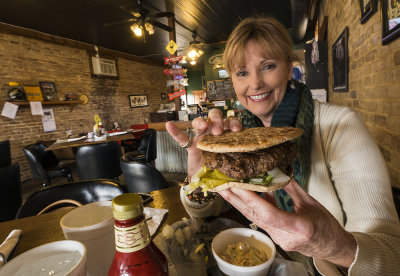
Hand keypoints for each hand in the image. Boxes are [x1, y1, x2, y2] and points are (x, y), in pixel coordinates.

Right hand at [166, 108, 241, 176]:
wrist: (205, 181)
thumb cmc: (218, 172)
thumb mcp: (227, 174)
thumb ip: (233, 179)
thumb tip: (239, 188)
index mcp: (226, 138)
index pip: (230, 124)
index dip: (234, 123)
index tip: (236, 130)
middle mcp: (214, 135)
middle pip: (216, 117)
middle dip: (218, 121)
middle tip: (218, 132)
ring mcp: (201, 138)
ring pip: (201, 121)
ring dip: (203, 121)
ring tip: (204, 126)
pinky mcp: (189, 145)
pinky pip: (181, 137)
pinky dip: (175, 131)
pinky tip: (169, 125)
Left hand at [218, 179, 356, 267]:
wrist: (333, 248)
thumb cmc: (327, 226)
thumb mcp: (312, 203)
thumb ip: (292, 188)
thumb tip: (277, 171)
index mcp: (298, 228)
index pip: (269, 213)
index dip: (252, 199)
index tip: (237, 186)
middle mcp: (284, 236)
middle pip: (255, 216)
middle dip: (236, 199)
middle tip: (220, 184)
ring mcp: (278, 239)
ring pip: (254, 218)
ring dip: (239, 203)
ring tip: (224, 189)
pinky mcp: (275, 237)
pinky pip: (260, 220)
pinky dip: (251, 206)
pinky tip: (242, 195)